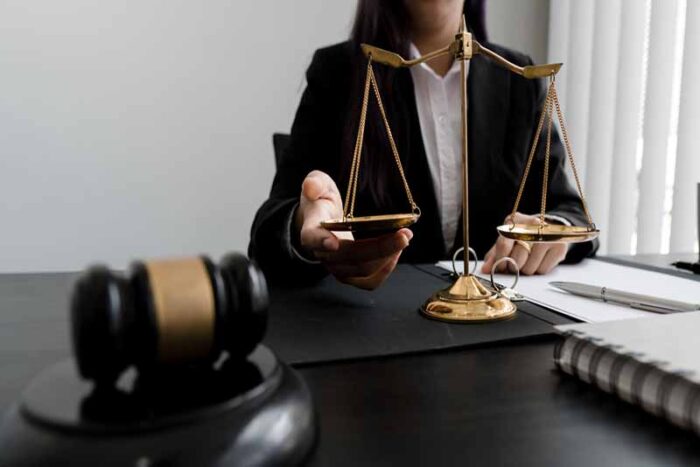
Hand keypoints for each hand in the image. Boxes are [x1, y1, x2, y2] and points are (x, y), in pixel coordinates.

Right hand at [294, 170, 411, 289]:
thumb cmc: (322, 201)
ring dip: (387, 258)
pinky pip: (370, 281)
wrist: (323, 221)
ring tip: (404, 238)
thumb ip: (315, 183)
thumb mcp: (317, 184)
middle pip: (348, 257)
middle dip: (379, 248)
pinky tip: (397, 251)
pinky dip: (386, 268)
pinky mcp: (351, 276)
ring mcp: (337, 268)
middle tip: (404, 234)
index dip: (321, 241)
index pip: (311, 238)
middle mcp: (323, 254)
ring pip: (362, 271)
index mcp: (311, 230)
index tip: (332, 243)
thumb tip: (311, 187)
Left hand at [481, 212, 566, 275]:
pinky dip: (538, 270)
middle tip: (514, 265)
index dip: (500, 260)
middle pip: (517, 258)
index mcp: (515, 220)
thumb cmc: (523, 236)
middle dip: (513, 266)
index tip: (500, 266)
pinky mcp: (560, 247)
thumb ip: (495, 254)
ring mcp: (548, 236)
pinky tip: (539, 260)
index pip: (504, 244)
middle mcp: (533, 225)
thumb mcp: (507, 240)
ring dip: (526, 269)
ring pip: (530, 268)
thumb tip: (486, 269)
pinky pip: (543, 270)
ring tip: (527, 260)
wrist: (548, 229)